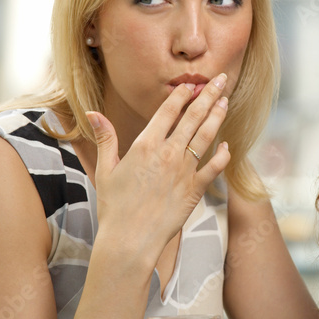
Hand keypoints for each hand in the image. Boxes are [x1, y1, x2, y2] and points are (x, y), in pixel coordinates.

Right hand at [87, 76, 230, 258]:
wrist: (130, 239)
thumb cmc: (114, 206)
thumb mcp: (106, 169)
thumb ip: (105, 137)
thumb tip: (92, 112)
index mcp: (145, 145)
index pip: (168, 111)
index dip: (182, 95)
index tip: (191, 84)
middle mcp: (167, 153)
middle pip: (192, 117)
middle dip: (208, 95)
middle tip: (220, 79)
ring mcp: (184, 171)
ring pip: (206, 136)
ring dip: (217, 116)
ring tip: (226, 101)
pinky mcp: (195, 190)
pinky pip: (214, 167)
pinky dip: (223, 154)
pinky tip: (226, 145)